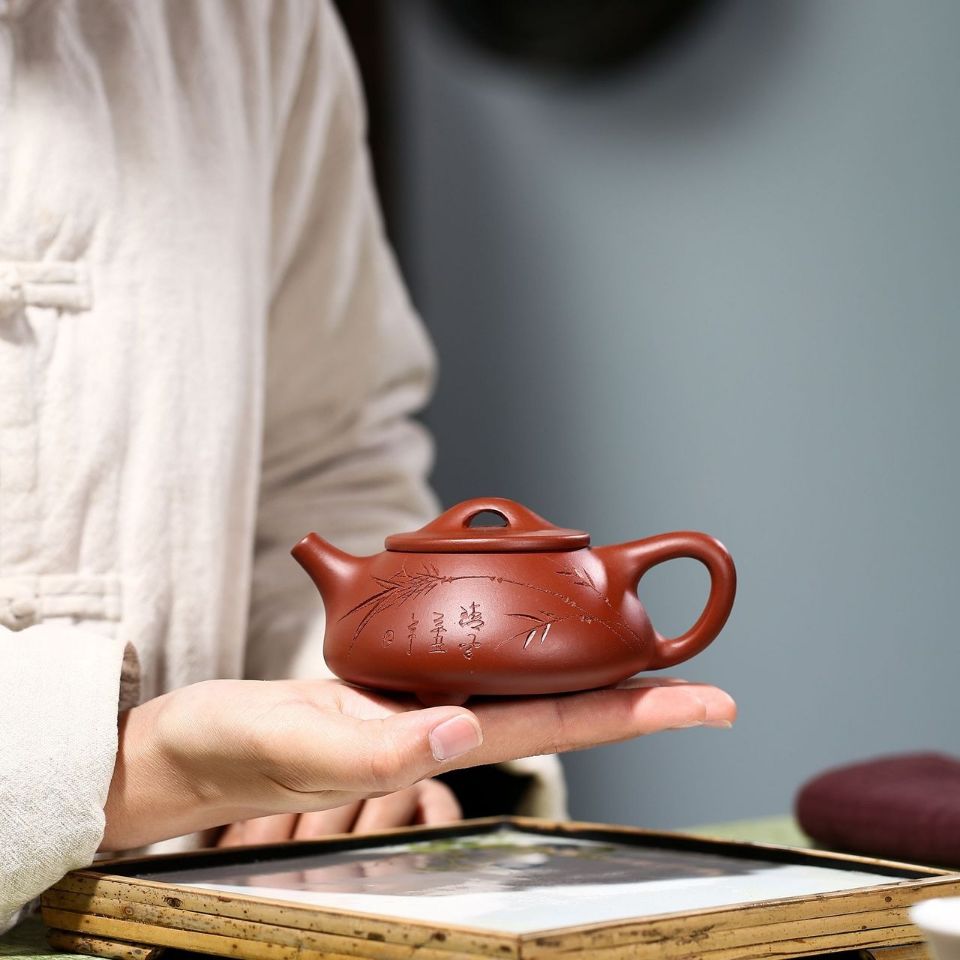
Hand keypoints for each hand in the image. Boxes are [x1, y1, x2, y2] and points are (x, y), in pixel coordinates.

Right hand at [101, 677, 733, 850]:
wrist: (199, 744)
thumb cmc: (242, 751)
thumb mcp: (307, 746)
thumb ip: (382, 748)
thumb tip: (464, 732)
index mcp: (439, 739)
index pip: (559, 723)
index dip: (636, 713)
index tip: (708, 702)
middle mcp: (447, 720)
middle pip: (561, 701)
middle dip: (635, 692)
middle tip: (703, 679)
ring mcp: (424, 701)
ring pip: (523, 680)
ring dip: (583, 665)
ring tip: (637, 647)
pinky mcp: (395, 680)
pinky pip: (474, 657)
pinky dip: (517, 641)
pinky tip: (530, 628)